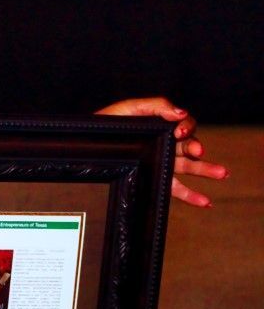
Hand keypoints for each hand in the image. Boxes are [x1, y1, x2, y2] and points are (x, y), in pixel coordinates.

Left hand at [95, 97, 228, 206]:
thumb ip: (156, 106)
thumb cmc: (107, 124)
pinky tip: (206, 202)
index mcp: (162, 126)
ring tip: (222, 173)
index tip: (179, 132)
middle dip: (198, 148)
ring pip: (189, 166)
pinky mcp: (154, 178)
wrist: (85, 144)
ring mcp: (161, 162)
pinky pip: (176, 188)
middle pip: (190, 146)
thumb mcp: (129, 109)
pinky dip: (192, 196)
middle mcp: (165, 144)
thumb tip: (181, 113)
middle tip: (199, 151)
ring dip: (206, 170)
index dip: (187, 127)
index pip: (185, 125)